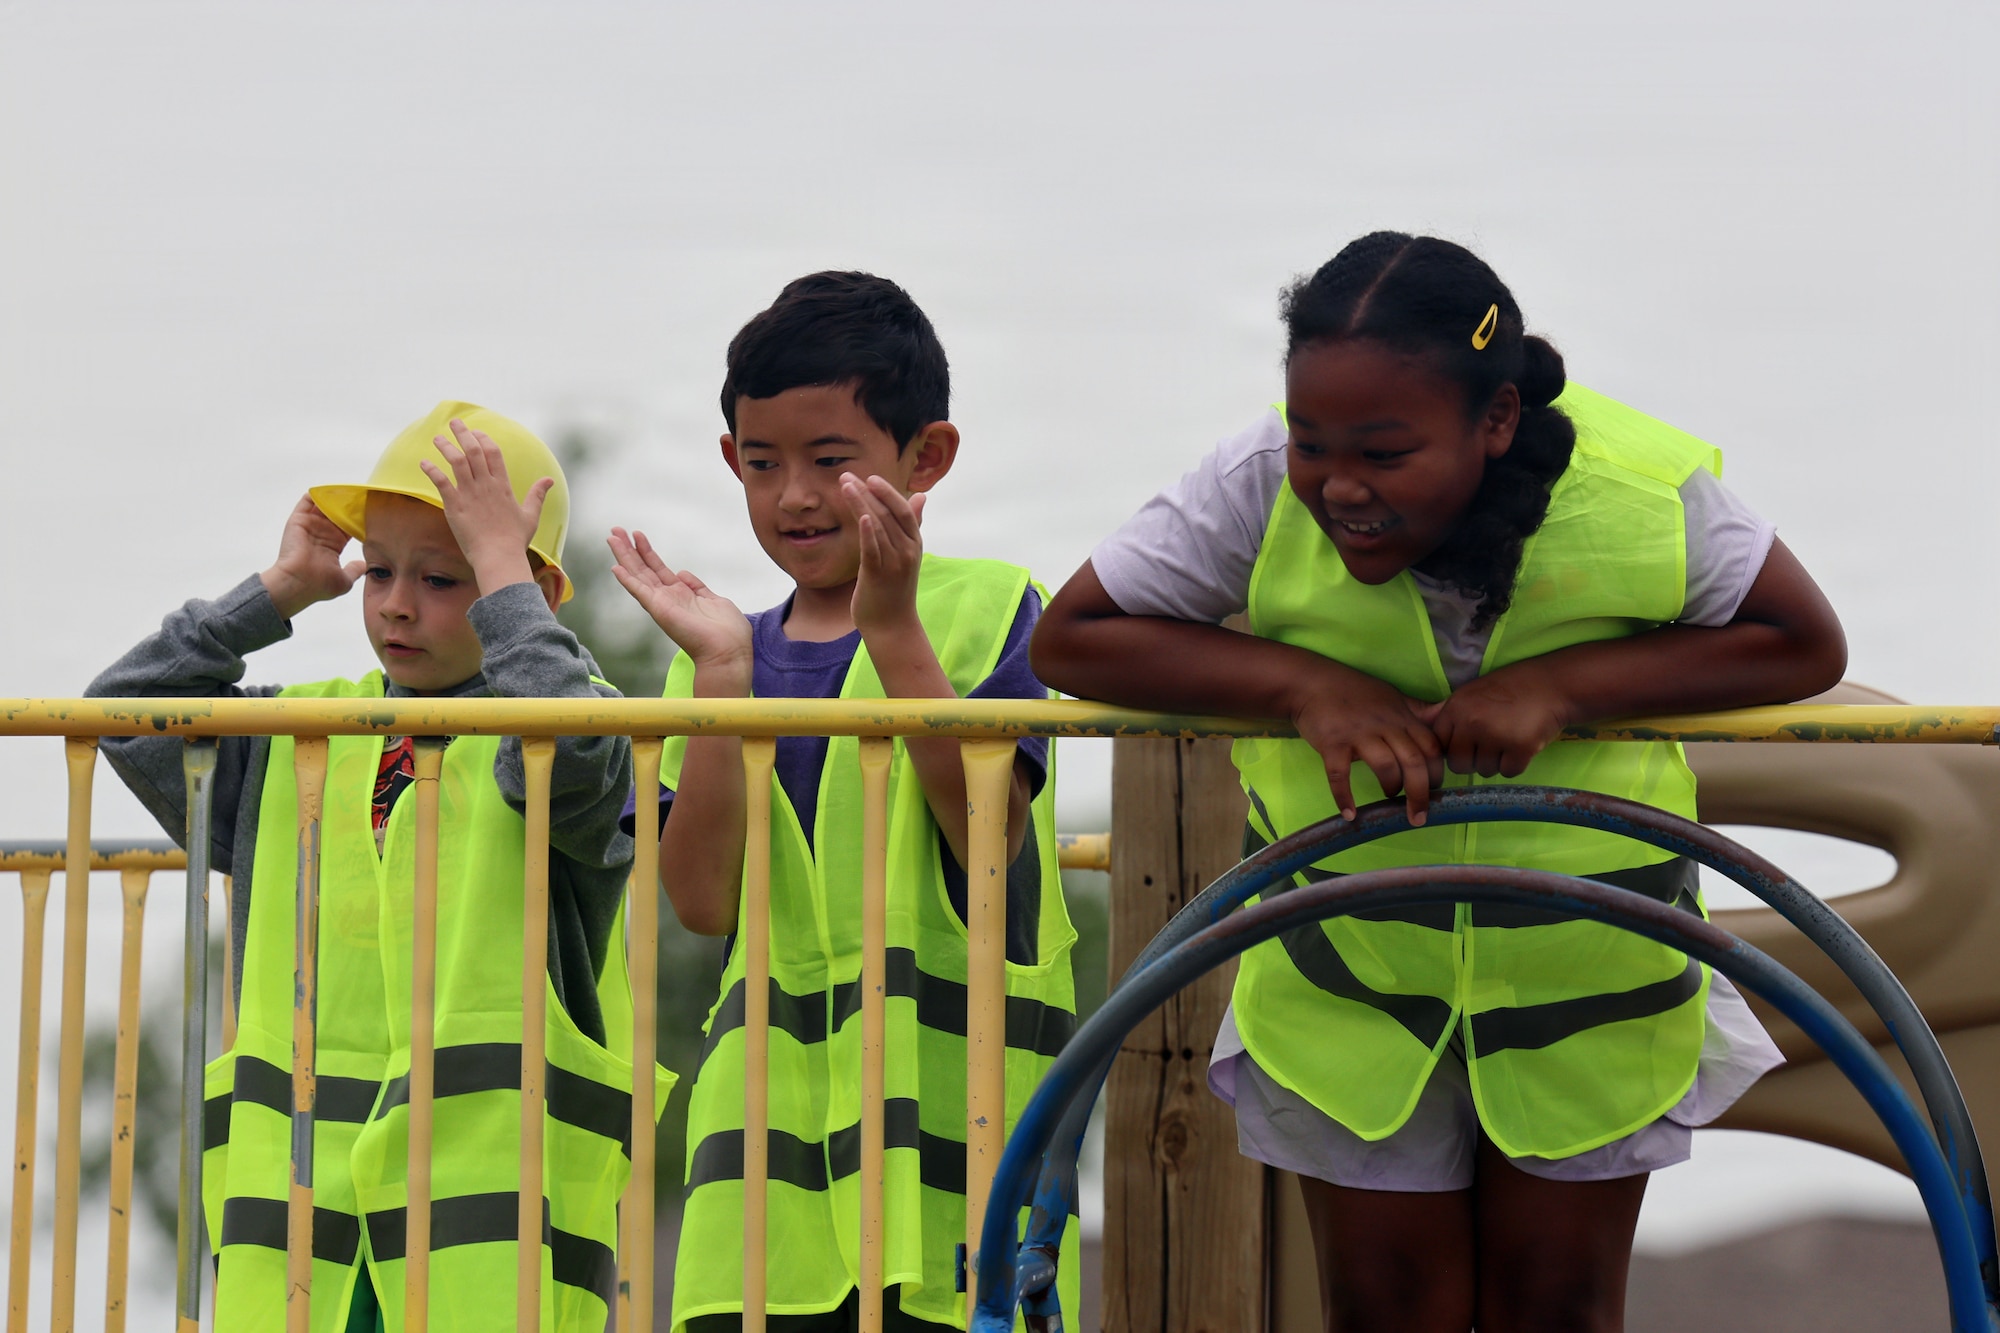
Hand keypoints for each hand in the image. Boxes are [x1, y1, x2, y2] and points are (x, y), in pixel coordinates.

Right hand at [260, 495, 364, 618]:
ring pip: (325, 504)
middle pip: (338, 513)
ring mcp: (310, 525)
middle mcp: (322, 533)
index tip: (374, 512)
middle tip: (365, 494)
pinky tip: (334, 488)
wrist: (298, 583)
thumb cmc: (319, 585)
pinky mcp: (299, 519)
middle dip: (350, 504)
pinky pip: (308, 500)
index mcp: (333, 544)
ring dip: (336, 496)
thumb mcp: (344, 580)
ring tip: (351, 487)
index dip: (360, 519)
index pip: (349, 526)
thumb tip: (364, 566)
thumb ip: (354, 571)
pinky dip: (319, 493)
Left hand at [418, 418, 552, 595]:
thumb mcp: (531, 515)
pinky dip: (432, 470)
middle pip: (474, 451)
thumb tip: (550, 480)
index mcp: (503, 486)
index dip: (484, 439)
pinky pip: (441, 482)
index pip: (493, 453)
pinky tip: (424, 463)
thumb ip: (538, 495)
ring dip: (446, 447)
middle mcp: (486, 485)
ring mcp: (470, 494)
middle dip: (463, 434)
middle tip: (455, 423)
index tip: (476, 432)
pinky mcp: (455, 506)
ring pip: (456, 461)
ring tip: (437, 438)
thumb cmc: (515, 540)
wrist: (499, 556)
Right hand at [607, 528, 753, 688]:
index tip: (636, 535)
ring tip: (612, 537)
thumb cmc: (727, 632)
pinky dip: (628, 581)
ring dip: (624, 556)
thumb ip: (697, 587)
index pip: (658, 569)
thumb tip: (682, 574)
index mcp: (681, 595)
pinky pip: (640, 592)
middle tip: (615, 530)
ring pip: (638, 576)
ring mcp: (662, 604)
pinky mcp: (660, 610)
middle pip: (643, 569)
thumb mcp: (714, 600)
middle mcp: (668, 598)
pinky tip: (615, 567)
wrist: (729, 651)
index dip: (647, 552)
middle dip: (629, 549)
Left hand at [841, 473, 925, 639]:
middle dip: (867, 492)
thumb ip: (912, 525)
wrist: (892, 626)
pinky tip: (860, 515)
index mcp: (914, 543)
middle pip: (887, 513)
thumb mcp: (905, 554)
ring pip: (877, 525)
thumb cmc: (895, 589)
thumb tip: (921, 497)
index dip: (886, 491)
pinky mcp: (878, 574)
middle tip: (847, 476)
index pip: (902, 509)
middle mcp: (907, 550)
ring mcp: (894, 562)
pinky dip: (868, 531)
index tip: (868, 477)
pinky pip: (873, 549)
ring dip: (860, 503)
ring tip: (845, 486)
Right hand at [1288, 662, 1444, 823]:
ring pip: (1385, 766)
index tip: (1433, 791)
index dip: (1437, 773)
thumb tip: (1447, 714)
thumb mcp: (1392, 697)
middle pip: (1413, 762)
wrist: (1311, 683)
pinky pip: (1340, 774)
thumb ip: (1419, 711)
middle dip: (1420, 793)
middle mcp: (1385, 725)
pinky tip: (1349, 813)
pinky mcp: (1332, 743)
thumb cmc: (1354, 692)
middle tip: (1418, 817)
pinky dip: (1344, 796)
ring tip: (1388, 798)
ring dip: (1391, 788)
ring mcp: (1358, 734)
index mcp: (1402, 717)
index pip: (1431, 748)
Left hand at [1428, 659, 1572, 777]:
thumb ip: (1448, 713)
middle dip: (1474, 760)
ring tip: (1508, 738)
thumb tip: (1418, 727)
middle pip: (1459, 764)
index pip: (1439, 745)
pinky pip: (1508, 772)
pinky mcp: (1520, 748)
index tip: (1469, 742)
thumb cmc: (1510, 689)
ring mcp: (1496, 736)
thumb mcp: (1472, 692)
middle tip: (1492, 743)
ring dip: (1496, 761)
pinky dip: (1515, 763)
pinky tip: (1522, 743)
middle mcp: (1472, 722)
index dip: (1454, 747)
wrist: (1552, 684)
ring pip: (1484, 770)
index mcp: (1456, 708)